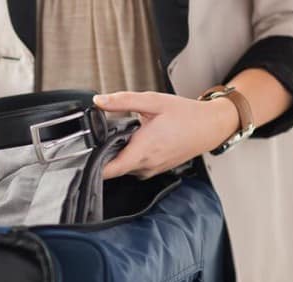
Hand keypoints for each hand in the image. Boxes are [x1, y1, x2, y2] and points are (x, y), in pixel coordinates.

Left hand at [93, 91, 239, 178]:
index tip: (82, 157)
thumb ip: (123, 102)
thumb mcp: (152, 101)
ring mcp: (153, 169)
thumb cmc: (185, 115)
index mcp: (143, 149)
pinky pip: (136, 168)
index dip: (92, 166)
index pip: (109, 170)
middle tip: (97, 141)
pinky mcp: (157, 169)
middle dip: (103, 158)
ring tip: (117, 139)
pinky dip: (130, 158)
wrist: (210, 127)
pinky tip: (133, 143)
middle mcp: (147, 164)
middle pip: (114, 170)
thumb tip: (99, 101)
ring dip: (118, 157)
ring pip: (125, 170)